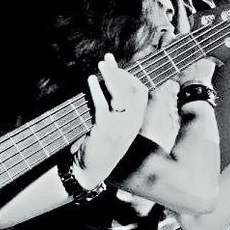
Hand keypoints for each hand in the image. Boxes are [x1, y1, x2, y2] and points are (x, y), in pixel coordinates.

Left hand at [73, 54, 148, 187]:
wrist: (89, 170)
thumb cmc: (99, 147)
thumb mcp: (113, 126)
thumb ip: (114, 109)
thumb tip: (106, 84)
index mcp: (135, 121)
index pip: (140, 92)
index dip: (129, 77)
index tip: (115, 66)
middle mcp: (131, 123)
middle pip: (132, 90)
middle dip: (119, 72)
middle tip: (107, 59)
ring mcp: (120, 126)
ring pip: (120, 95)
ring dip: (110, 77)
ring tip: (101, 64)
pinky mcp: (105, 129)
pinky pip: (103, 105)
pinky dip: (96, 90)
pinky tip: (90, 81)